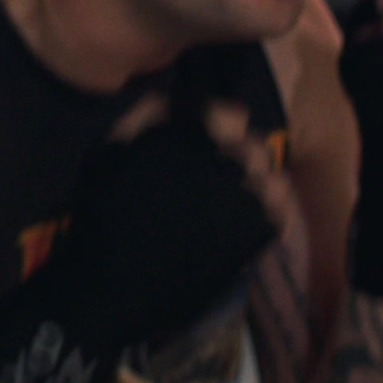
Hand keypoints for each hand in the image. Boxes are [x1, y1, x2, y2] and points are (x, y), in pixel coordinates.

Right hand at [0, 100, 281, 382]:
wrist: (111, 283)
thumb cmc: (102, 216)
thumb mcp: (107, 153)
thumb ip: (142, 117)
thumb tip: (173, 98)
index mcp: (191, 136)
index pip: (231, 114)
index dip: (222, 125)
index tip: (212, 140)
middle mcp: (224, 161)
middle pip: (256, 147)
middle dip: (242, 157)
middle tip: (221, 178)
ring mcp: (244, 199)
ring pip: (273, 179)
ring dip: (258, 187)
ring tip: (234, 204)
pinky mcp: (253, 237)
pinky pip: (280, 215)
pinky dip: (270, 216)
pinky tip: (246, 226)